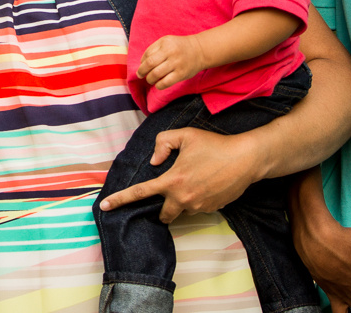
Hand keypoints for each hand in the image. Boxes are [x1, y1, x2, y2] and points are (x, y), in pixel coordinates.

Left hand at [99, 126, 262, 222]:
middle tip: (172, 190)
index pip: (141, 193)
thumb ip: (163, 143)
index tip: (105, 207)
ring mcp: (198, 207)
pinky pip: (198, 207)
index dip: (120, 200)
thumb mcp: (185, 135)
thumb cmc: (214, 145)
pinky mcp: (211, 210)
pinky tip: (208, 182)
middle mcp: (183, 199)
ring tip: (197, 178)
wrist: (245, 159)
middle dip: (163, 207)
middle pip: (163, 214)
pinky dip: (198, 198)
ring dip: (183, 200)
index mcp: (172, 181)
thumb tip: (154, 161)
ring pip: (182, 210)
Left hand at [137, 34, 204, 89]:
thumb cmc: (179, 46)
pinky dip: (158, 85)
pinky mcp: (181, 74)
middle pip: (149, 64)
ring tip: (150, 80)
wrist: (199, 50)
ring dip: (150, 79)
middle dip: (142, 72)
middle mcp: (170, 52)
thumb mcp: (166, 41)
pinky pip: (165, 83)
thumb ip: (154, 49)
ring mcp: (176, 63)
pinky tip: (158, 84)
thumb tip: (142, 63)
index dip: (142, 62)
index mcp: (165, 43)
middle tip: (141, 75)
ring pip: (156, 74)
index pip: (147, 54)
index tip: (142, 67)